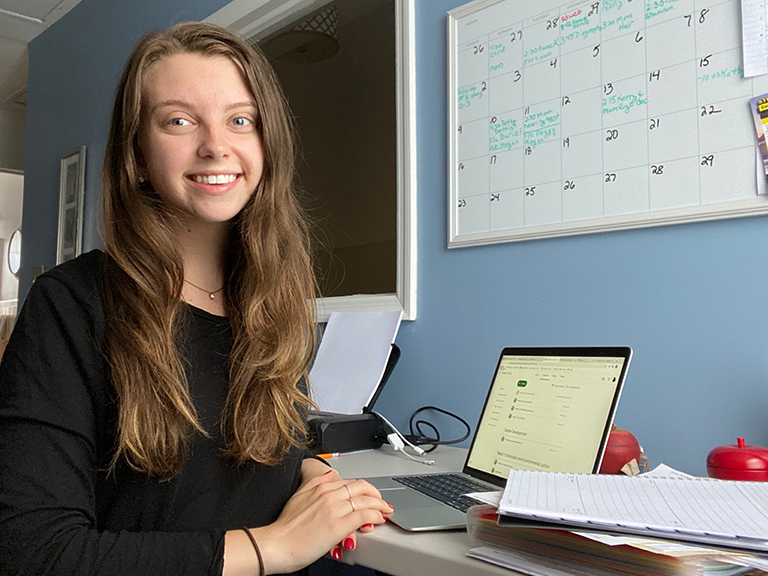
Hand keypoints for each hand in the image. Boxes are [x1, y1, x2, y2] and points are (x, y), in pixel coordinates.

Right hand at [251, 471, 391, 573]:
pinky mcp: (339, 525)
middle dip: (377, 495)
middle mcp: (329, 495)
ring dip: (380, 506)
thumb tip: (328, 475)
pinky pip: (364, 515)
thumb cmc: (285, 527)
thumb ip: (315, 484)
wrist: (276, 543)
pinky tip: (378, 520)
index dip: (365, 489)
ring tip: (385, 512)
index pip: (351, 482)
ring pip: (366, 500)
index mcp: (321, 487)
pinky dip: (375, 516)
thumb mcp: (299, 495)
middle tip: (383, 503)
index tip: (371, 495)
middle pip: (362, 488)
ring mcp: (335, 509)